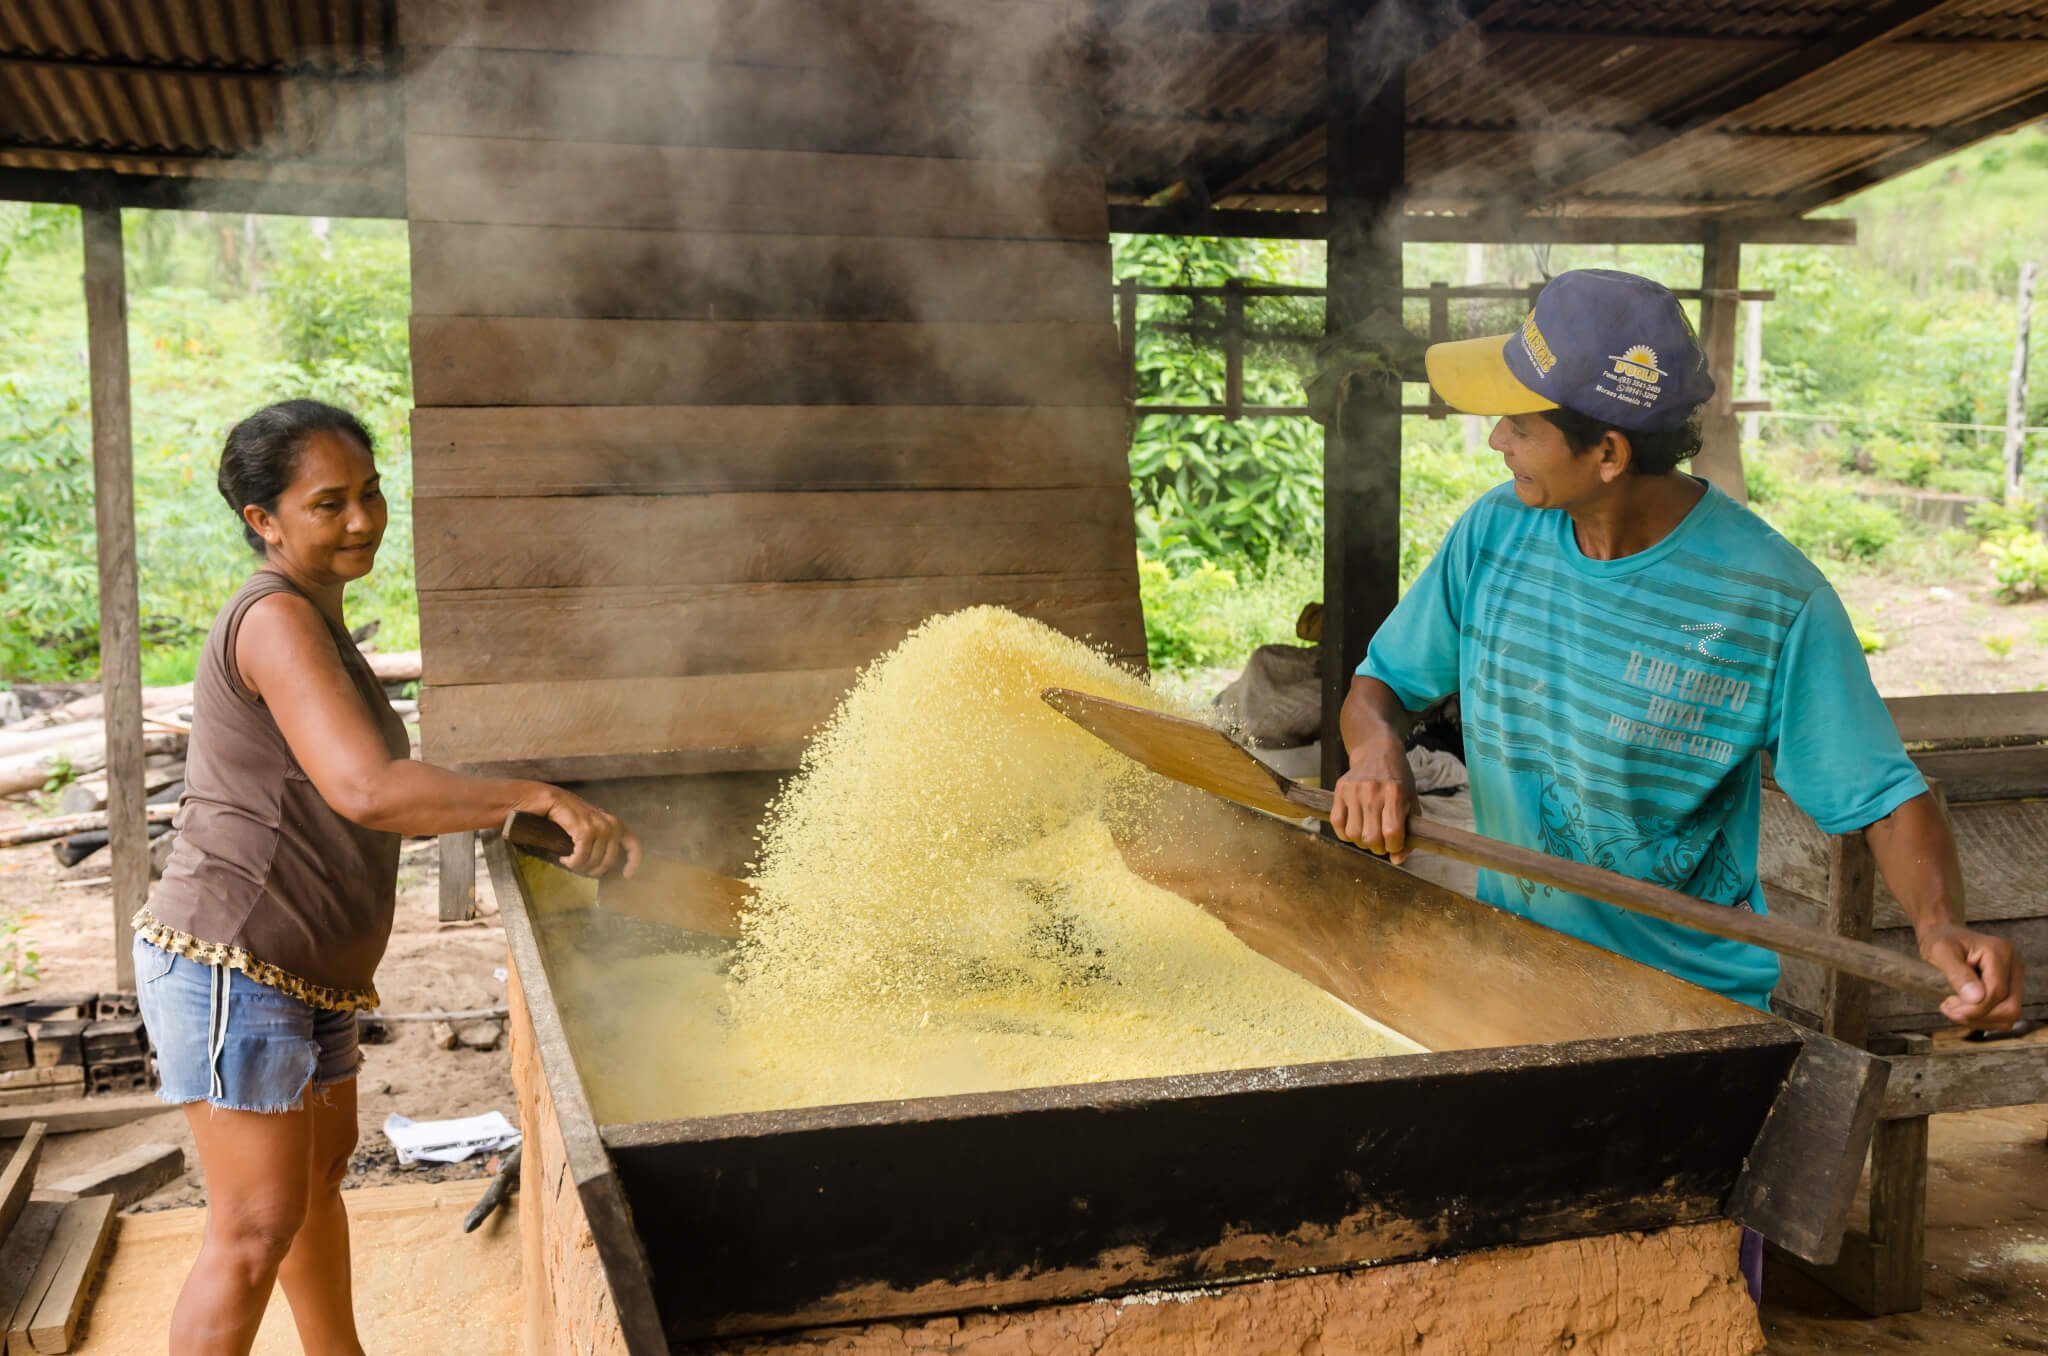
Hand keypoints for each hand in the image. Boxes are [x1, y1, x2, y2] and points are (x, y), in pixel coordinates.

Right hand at [542, 788, 641, 879]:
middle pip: (609, 861)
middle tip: (583, 872)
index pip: (634, 845)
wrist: (555, 800)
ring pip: (593, 861)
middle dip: (595, 871)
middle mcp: (612, 825)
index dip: (633, 863)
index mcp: (617, 825)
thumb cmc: (573, 816)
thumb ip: (605, 840)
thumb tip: (607, 865)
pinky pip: (581, 857)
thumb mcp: (596, 825)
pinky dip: (571, 862)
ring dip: (580, 866)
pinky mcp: (586, 831)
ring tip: (570, 862)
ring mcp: (600, 828)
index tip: (626, 875)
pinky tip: (564, 859)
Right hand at [1328, 742, 1418, 862]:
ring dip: (1361, 842)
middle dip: (1377, 848)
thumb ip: (1409, 833)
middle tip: (1381, 843)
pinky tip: (1354, 829)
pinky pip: (1337, 823)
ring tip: (1368, 835)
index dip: (1394, 846)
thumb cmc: (1398, 781)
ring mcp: (1354, 790)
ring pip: (1352, 834)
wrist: (1377, 752)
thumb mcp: (1412, 802)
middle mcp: (1373, 791)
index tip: (1395, 844)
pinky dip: (1345, 834)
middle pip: (1370, 838)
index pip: (1392, 833)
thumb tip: (1396, 860)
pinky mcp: (1339, 789)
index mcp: (1395, 793)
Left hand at [1919, 923, 2023, 1028]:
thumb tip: (1977, 998)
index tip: (1947, 1007)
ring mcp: (2014, 976)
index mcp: (2000, 951)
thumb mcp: (1940, 952)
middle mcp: (2014, 963)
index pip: (1997, 992)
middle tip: (1950, 1009)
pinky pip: (2004, 1013)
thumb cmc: (1940, 940)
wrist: (1943, 934)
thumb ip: (1958, 974)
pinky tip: (1964, 1008)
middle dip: (1978, 1015)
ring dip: (1981, 1019)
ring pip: (2009, 1013)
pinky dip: (1984, 1018)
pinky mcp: (2010, 986)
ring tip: (1955, 1008)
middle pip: (2009, 1007)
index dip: (1974, 1008)